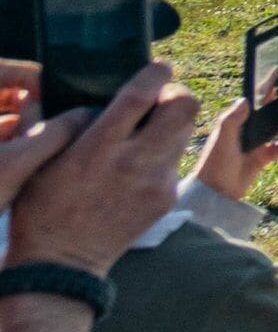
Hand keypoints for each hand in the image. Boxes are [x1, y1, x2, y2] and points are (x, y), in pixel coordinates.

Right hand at [1, 66, 195, 273]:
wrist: (62, 263)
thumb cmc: (41, 210)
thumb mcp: (39, 163)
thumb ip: (59, 125)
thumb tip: (74, 94)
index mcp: (97, 149)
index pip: (140, 96)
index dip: (156, 73)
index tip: (157, 67)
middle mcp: (133, 162)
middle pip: (184, 108)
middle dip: (176, 94)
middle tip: (158, 100)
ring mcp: (155, 181)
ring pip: (184, 132)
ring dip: (171, 124)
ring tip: (145, 133)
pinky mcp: (166, 197)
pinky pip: (175, 161)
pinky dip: (162, 155)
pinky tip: (138, 166)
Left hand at [186, 92, 277, 201]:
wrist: (216, 193)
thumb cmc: (215, 164)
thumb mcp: (222, 139)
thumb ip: (232, 119)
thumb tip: (246, 98)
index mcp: (239, 119)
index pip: (257, 96)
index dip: (270, 82)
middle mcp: (251, 126)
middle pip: (275, 108)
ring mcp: (260, 141)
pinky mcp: (267, 155)